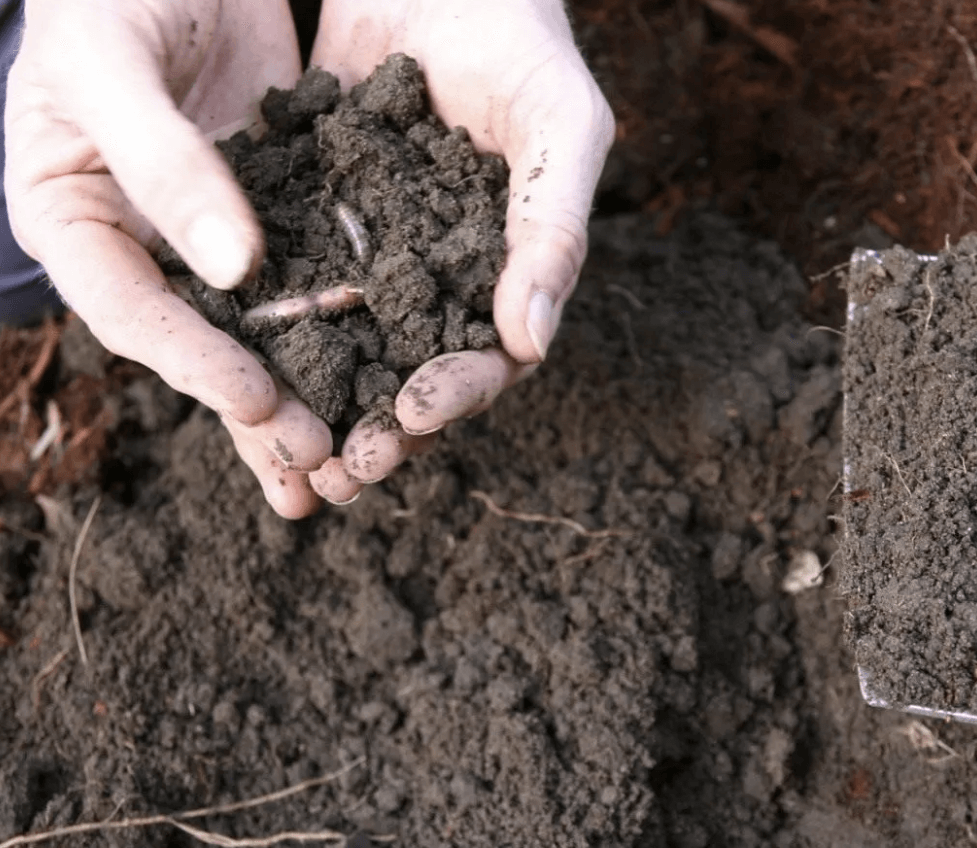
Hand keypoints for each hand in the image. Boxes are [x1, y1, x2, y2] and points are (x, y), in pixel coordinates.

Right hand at [6, 0, 330, 517]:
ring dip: (310, 389)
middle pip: (201, 342)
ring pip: (262, 326)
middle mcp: (142, 243)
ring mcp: (209, 234)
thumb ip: (163, 160)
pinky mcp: (273, 216)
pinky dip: (342, 324)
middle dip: (263, 407)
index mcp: (74, 218)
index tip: (257, 400)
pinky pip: (309, 277)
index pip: (131, 311)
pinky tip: (386, 371)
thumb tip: (232, 269)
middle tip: (323, 460)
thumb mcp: (111, 62)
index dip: (191, 361)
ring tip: (359, 456)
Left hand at [306, 0, 614, 497]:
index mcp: (502, 272)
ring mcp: (373, 253)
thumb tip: (533, 342)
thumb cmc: (521, 38)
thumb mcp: (559, 127)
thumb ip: (553, 229)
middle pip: (410, 370)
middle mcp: (436, 277)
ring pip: (346, 346)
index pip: (486, 355)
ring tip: (288, 453)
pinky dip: (270, 331)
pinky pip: (290, 284)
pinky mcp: (314, 221)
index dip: (454, 392)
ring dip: (322, 403)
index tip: (413, 414)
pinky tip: (240, 364)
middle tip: (343, 472)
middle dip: (380, 426)